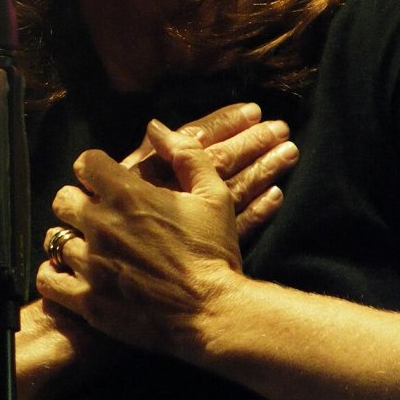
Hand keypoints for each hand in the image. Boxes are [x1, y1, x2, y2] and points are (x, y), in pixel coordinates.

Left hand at [37, 120, 245, 358]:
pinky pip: (47, 279)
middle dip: (76, 203)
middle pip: (61, 199)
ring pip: (53, 239)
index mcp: (129, 195)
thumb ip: (184, 154)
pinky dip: (54, 275)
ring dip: (68, 240)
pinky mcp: (86, 300)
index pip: (85, 163)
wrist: (213, 313)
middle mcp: (101, 225)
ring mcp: (90, 264)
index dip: (94, 169)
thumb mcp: (213, 195)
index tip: (104, 181)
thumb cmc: (214, 253)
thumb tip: (155, 127)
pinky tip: (72, 276)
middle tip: (95, 217)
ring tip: (87, 250)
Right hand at [121, 102, 297, 238]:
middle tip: (281, 128)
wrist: (120, 289)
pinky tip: (277, 195)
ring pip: (237, 190)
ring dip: (264, 169)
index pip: (196, 138)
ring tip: (289, 151)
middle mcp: (178, 194)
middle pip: (222, 161)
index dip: (224, 122)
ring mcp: (196, 224)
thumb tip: (156, 127)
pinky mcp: (208, 253)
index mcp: (154, 173)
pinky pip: (242, 228)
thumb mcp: (119, 188)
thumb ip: (140, 157)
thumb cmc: (110, 228)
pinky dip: (260, 211)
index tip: (253, 110)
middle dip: (252, 143)